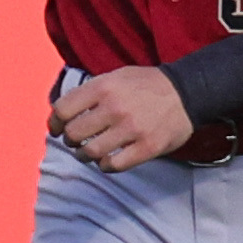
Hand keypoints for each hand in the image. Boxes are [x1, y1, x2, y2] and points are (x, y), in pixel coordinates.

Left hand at [49, 65, 192, 173]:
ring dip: (84, 156)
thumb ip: (89, 92)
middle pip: (73, 134)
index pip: (63, 110)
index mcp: (104, 87)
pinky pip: (113, 165)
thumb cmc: (146, 85)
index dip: (54, 122)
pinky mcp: (147, 147)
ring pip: (90, 153)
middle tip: (76, 141)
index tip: (56, 129)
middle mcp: (115, 108)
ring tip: (88, 153)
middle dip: (70, 140)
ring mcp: (132, 129)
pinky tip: (106, 161)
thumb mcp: (115, 77)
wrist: (187, 92)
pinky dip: (104, 166)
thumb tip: (60, 114)